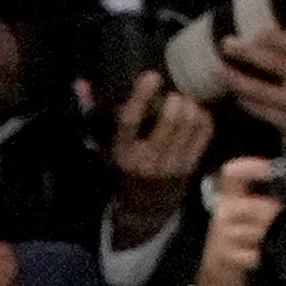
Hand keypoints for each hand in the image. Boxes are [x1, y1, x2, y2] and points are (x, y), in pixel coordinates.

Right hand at [106, 67, 213, 224]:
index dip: (141, 95)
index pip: (130, 121)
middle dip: (176, 98)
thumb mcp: (102, 147)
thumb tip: (81, 83)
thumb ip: (91, 113)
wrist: (142, 209)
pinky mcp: (190, 168)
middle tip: (174, 93)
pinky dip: (202, 117)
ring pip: (190, 123)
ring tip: (185, 102)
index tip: (152, 76)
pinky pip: (204, 132)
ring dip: (191, 105)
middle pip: (170, 118)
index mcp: (122, 152)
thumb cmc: (120, 170)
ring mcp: (171, 166)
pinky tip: (196, 113)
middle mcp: (146, 160)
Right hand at [192, 158, 283, 285]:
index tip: (269, 169)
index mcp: (227, 202)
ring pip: (256, 229)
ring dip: (268, 237)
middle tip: (279, 221)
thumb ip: (259, 204)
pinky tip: (259, 259)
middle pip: (253, 204)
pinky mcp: (226, 258)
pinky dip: (260, 257)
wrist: (215, 285)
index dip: (250, 167)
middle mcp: (222, 215)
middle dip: (271, 213)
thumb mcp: (242, 221)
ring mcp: (222, 238)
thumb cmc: (235, 249)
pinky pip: (253, 253)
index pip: (232, 174)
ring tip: (269, 243)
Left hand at [211, 14, 285, 137]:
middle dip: (246, 52)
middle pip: (274, 64)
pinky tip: (238, 94)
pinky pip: (263, 112)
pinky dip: (248, 102)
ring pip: (260, 90)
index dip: (277, 39)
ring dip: (236, 80)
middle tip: (226, 43)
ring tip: (219, 70)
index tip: (257, 33)